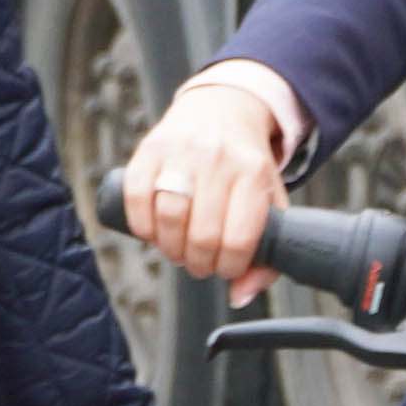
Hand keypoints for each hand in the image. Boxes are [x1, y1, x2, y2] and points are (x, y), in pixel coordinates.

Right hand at [117, 68, 298, 290]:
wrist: (221, 109)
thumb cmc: (245, 166)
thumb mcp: (269, 203)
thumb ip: (265, 256)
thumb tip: (240, 296)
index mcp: (253, 173)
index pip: (238, 239)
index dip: (229, 267)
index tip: (226, 268)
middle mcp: (217, 159)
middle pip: (201, 235)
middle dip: (199, 263)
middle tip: (200, 262)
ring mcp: (180, 151)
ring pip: (167, 219)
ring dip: (170, 250)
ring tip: (178, 250)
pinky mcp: (149, 149)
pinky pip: (136, 199)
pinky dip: (143, 227)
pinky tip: (155, 232)